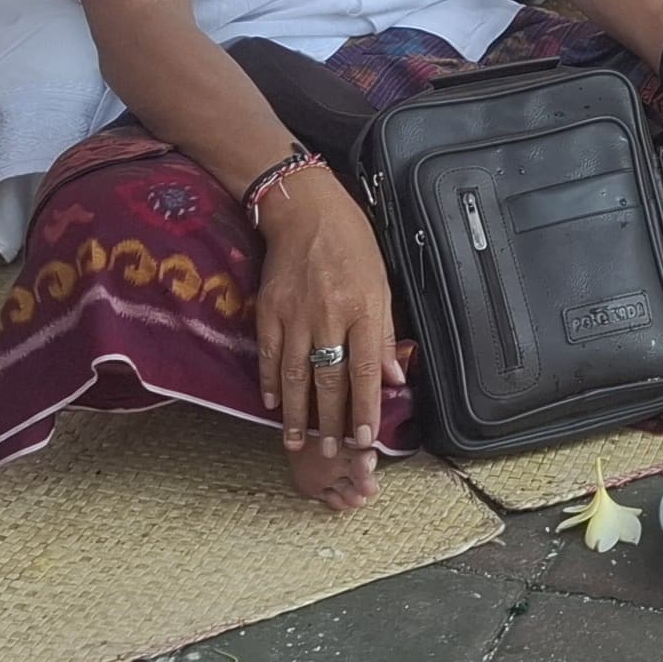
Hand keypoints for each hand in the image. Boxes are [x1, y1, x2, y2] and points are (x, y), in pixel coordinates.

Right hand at [251, 166, 399, 450]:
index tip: (366, 439)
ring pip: (296, 375)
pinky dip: (271, 382)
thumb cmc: (352, 244)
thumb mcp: (380, 283)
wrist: (306, 209)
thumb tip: (393, 378)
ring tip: (296, 442)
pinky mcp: (269, 309)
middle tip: (332, 451)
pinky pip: (270, 354)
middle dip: (331, 421)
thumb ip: (384, 333)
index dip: (366, 408)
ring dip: (296, 414)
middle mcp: (329, 315)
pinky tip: (273, 404)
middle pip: (329, 380)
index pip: (365, 370)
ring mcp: (295, 314)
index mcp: (363, 308)